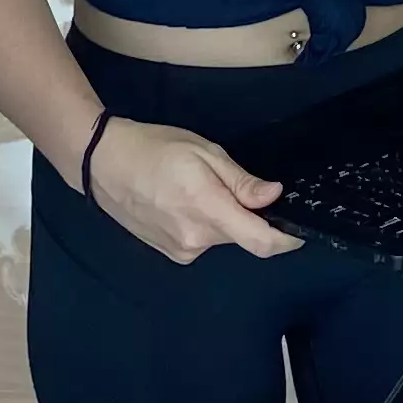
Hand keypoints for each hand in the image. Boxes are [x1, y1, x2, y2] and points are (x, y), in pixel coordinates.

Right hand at [82, 118, 300, 264]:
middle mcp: (196, 240)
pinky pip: (202, 241)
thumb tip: (274, 196)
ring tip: (196, 189)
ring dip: (223, 219)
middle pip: (242, 237)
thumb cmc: (154, 148)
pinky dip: (204, 225)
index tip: (299, 230)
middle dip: (247, 216)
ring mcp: (181, 250)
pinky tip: (182, 202)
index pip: (261, 242)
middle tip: (227, 183)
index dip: (287, 240)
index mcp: (208, 210)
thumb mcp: (204, 153)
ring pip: (221, 239)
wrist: (102, 164)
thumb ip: (240, 181)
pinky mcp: (170, 253)